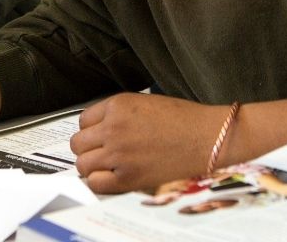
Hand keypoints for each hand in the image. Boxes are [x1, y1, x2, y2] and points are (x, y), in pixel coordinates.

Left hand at [70, 93, 230, 193]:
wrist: (208, 137)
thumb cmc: (184, 119)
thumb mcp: (145, 102)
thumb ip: (119, 114)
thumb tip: (101, 128)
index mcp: (118, 105)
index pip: (83, 120)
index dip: (92, 130)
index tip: (99, 136)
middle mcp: (113, 127)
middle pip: (78, 143)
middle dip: (89, 148)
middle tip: (102, 152)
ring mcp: (119, 153)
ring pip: (83, 164)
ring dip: (92, 166)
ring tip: (107, 166)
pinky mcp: (128, 176)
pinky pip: (95, 184)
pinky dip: (99, 183)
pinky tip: (112, 178)